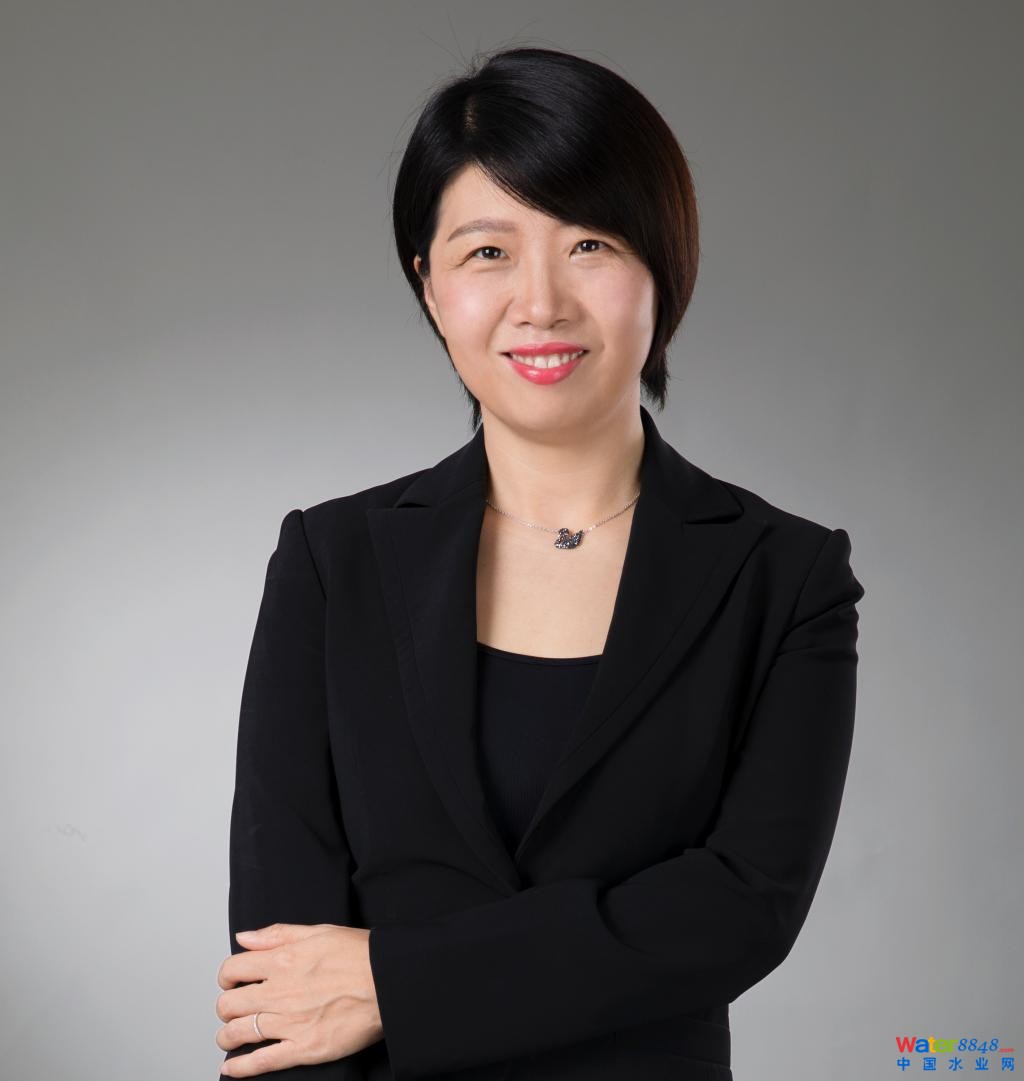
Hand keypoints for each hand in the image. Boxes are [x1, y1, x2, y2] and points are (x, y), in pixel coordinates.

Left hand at [215, 923, 383, 1075]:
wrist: (389, 982)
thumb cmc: (361, 955)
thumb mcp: (319, 931)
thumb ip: (278, 933)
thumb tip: (245, 937)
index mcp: (282, 959)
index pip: (233, 969)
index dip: (226, 976)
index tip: (231, 981)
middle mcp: (279, 991)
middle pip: (229, 1004)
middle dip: (225, 1008)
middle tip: (232, 1009)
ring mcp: (289, 1022)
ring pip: (237, 1033)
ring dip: (227, 1036)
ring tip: (230, 1037)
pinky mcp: (303, 1047)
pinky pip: (260, 1061)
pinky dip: (240, 1067)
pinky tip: (231, 1067)